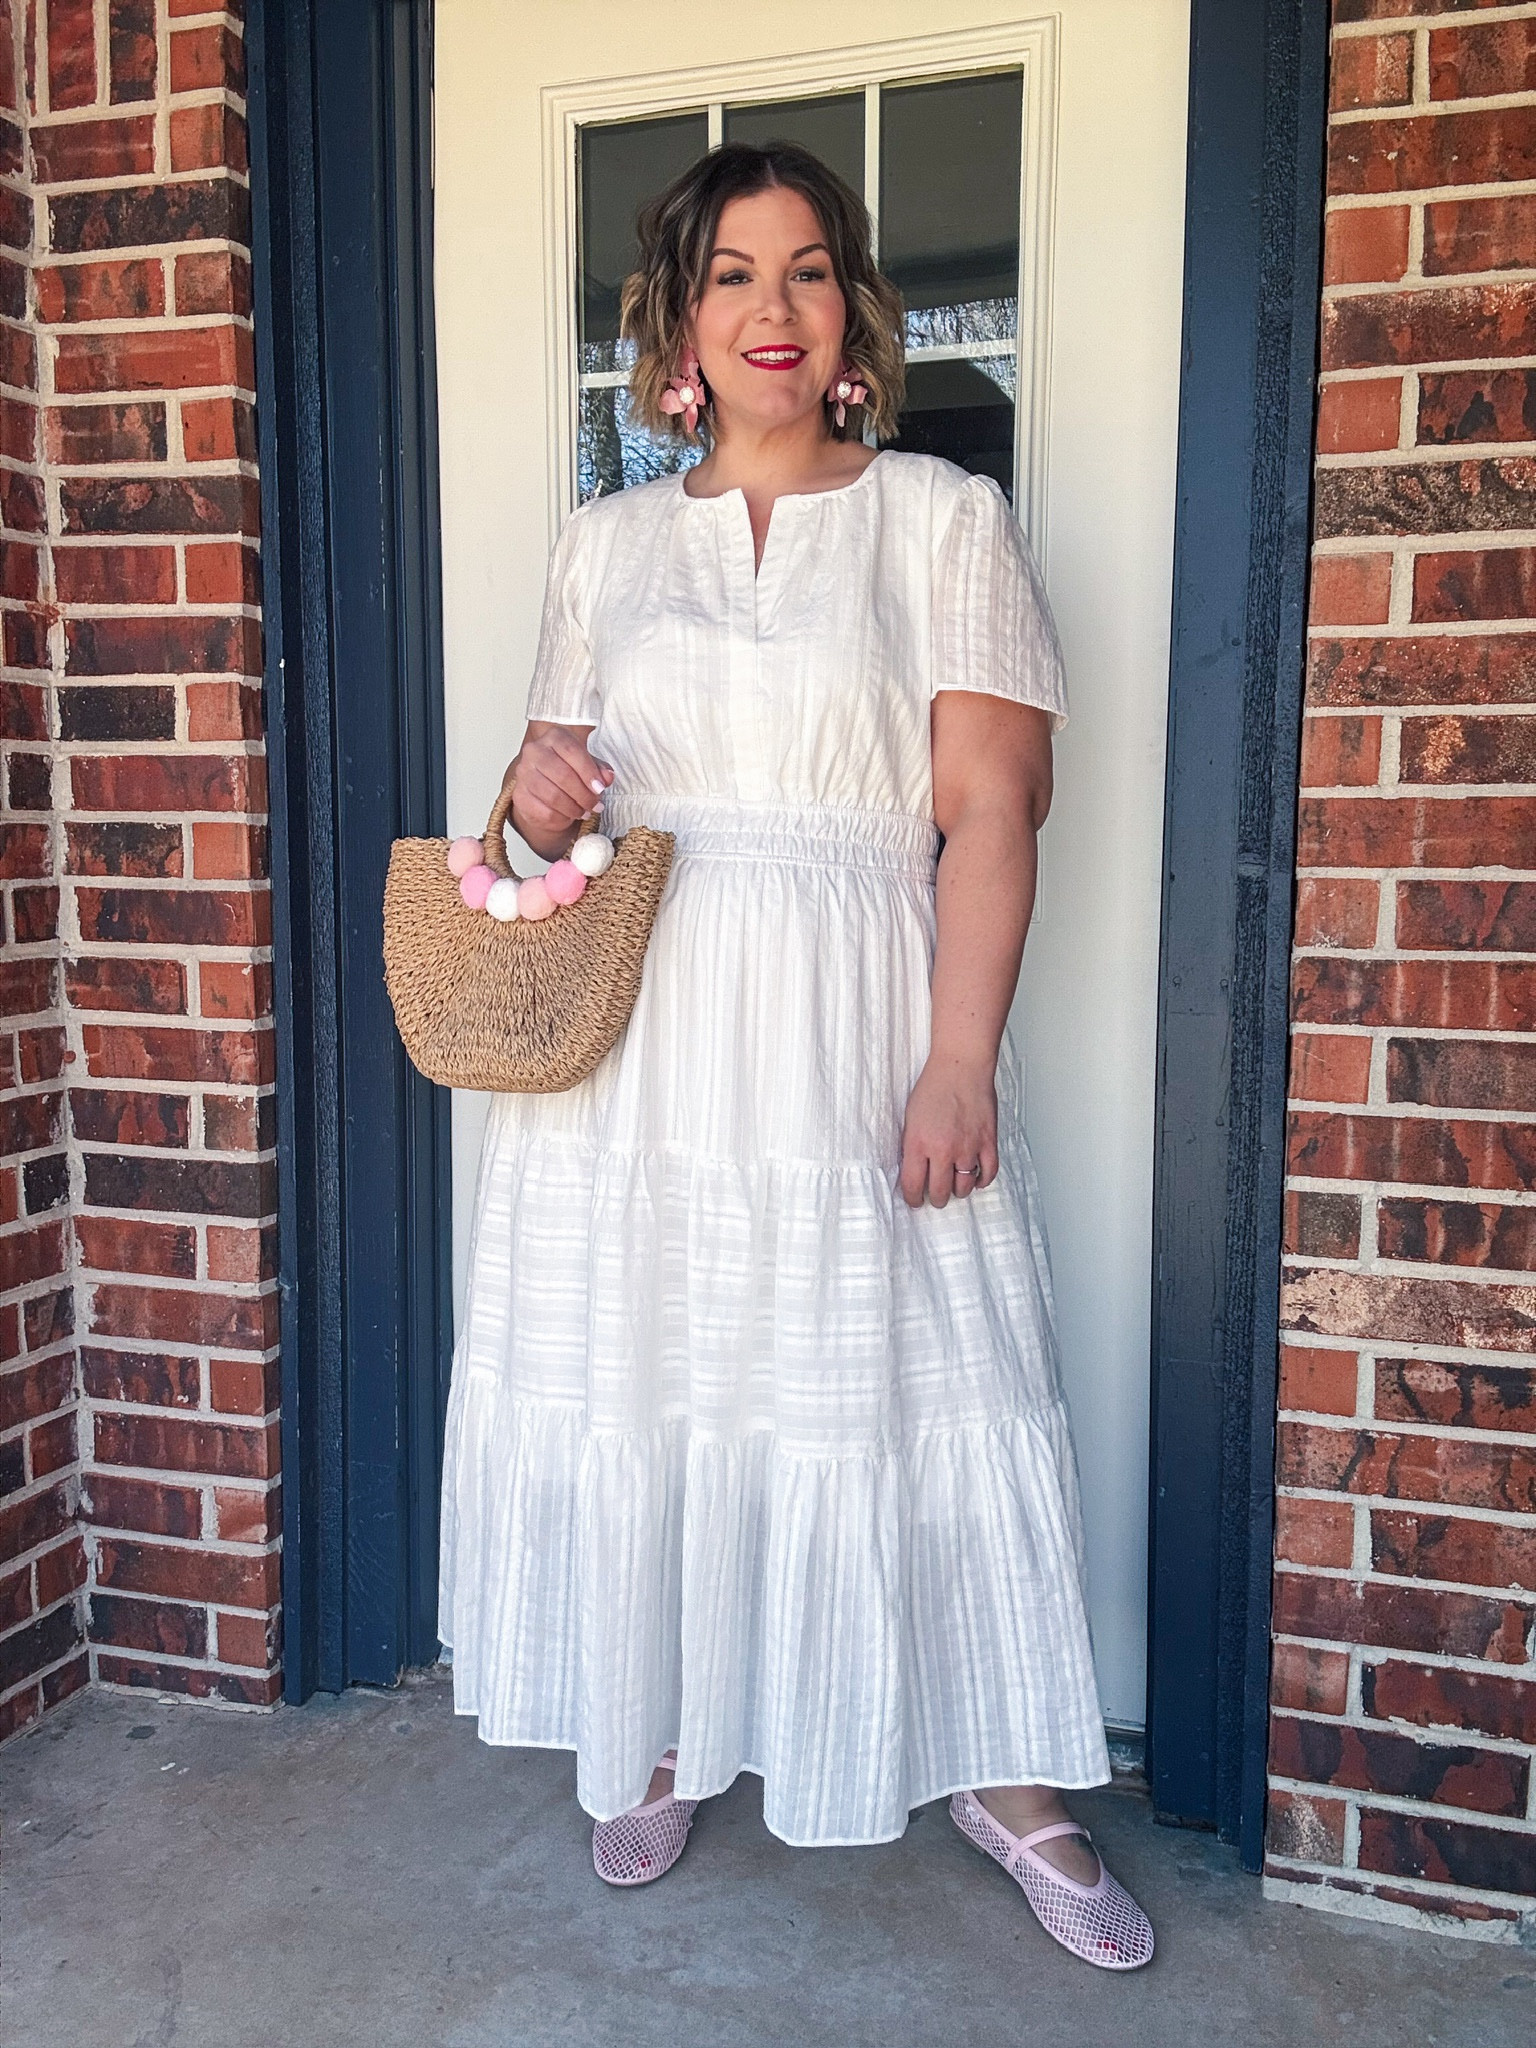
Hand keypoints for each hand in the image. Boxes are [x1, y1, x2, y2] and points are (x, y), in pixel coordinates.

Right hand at [503, 724, 613, 855]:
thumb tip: (607, 777)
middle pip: (563, 775)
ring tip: (584, 812)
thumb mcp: (588, 766)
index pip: (572, 751)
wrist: (546, 788)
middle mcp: (534, 751)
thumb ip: (600, 770)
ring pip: (553, 796)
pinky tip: (569, 816)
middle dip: (584, 795)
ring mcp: (524, 773)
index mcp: (554, 737)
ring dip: (574, 808)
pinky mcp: (519, 796)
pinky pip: (544, 812)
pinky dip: (562, 818)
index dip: (589, 772)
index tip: (600, 788)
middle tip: (595, 805)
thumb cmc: (569, 772)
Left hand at [898, 1054, 998, 1207]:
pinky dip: (982, 1180)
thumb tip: (914, 1170)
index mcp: (918, 1144)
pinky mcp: (988, 1141)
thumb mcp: (910, 1118)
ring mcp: (968, 1147)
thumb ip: (912, 1146)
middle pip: (940, 1192)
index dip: (913, 1199)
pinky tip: (976, 1179)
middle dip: (936, 1198)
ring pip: (964, 1187)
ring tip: (955, 1186)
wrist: (960, 1066)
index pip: (913, 1186)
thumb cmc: (934, 1086)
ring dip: (958, 1191)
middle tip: (935, 1196)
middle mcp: (943, 1150)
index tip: (915, 1201)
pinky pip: (988, 1173)